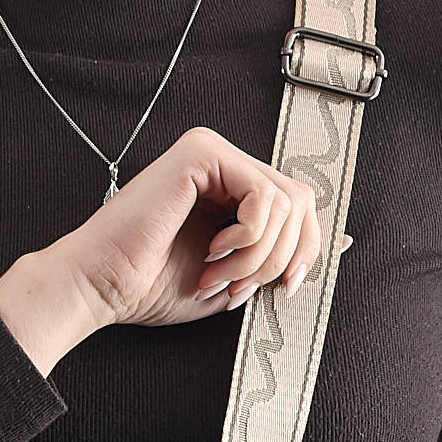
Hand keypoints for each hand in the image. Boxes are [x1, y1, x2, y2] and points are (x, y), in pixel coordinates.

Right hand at [0, 126, 321, 373]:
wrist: (105, 287)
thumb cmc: (153, 287)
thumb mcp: (234, 278)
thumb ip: (274, 257)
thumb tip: (337, 242)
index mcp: (231, 191)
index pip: (299, 207)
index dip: (305, 251)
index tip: (284, 289)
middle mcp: (225, 164)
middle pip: (301, 202)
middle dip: (278, 258)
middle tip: (234, 285)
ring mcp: (213, 153)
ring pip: (286, 202)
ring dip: (257, 256)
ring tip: (217, 274)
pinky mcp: (203, 153)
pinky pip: (262, 196)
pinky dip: (248, 238)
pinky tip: (213, 251)